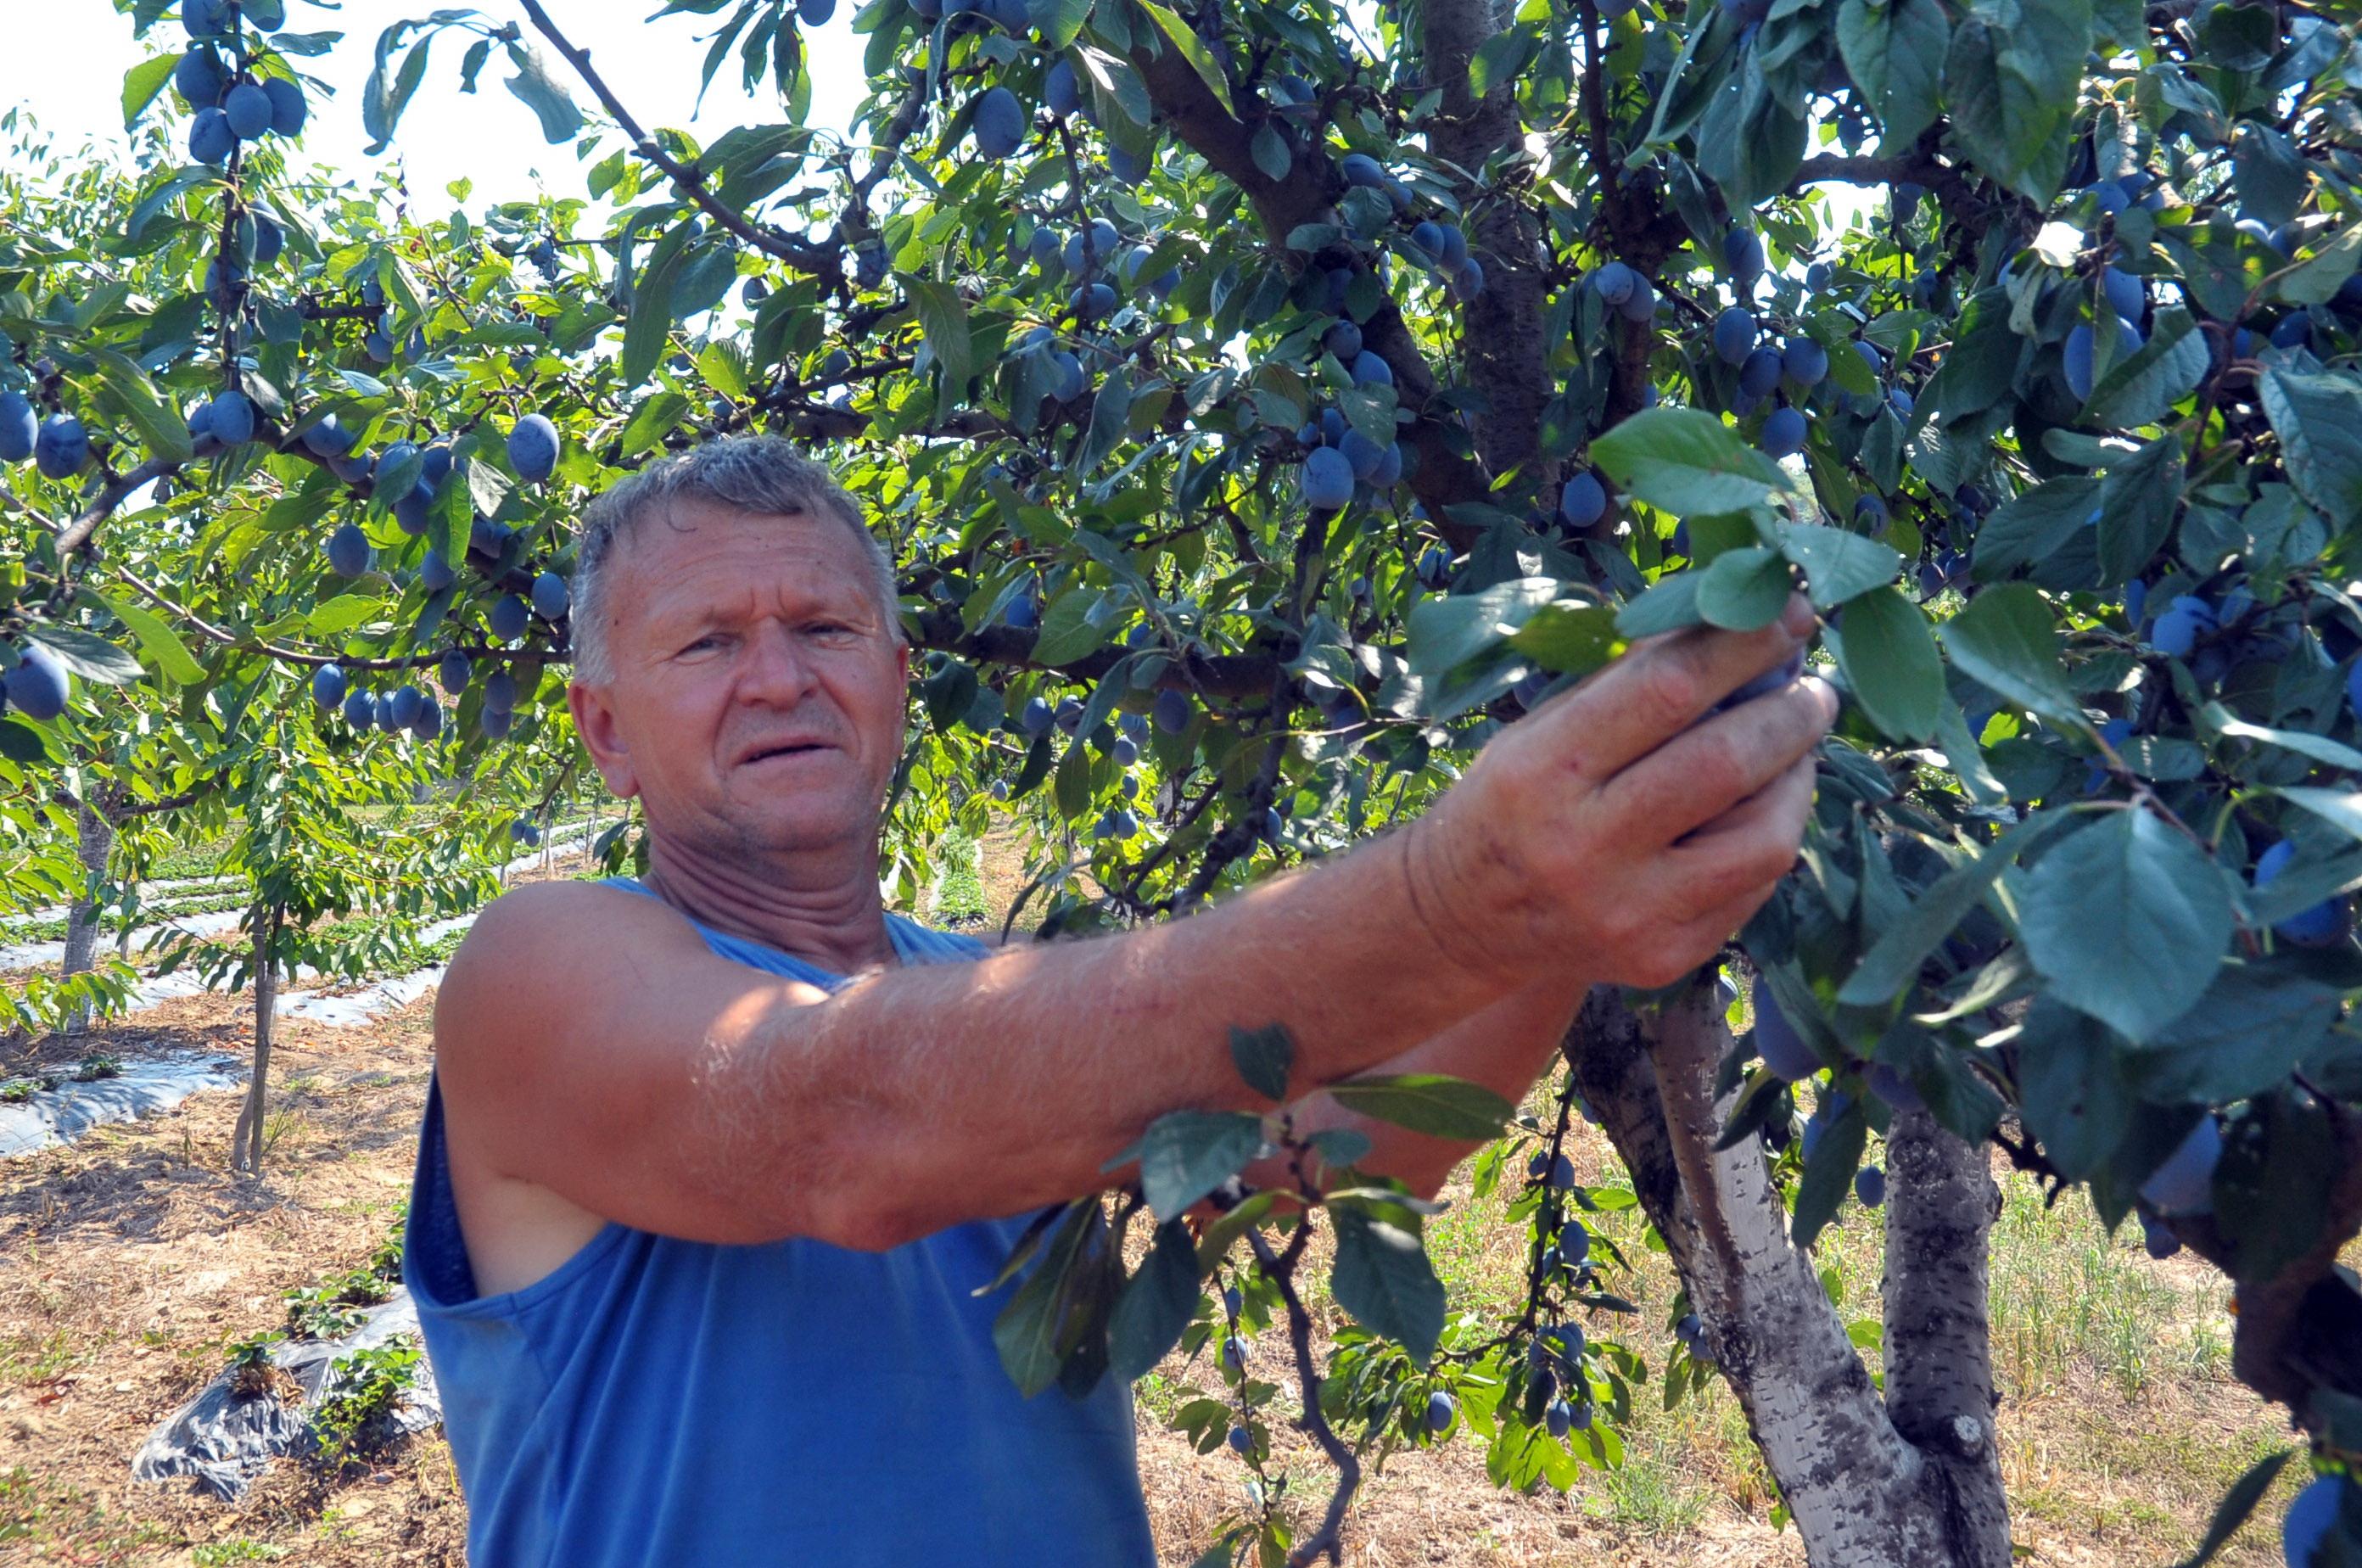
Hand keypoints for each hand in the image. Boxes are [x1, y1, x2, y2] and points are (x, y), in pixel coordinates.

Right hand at [1401, 594, 1835, 989]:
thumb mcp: (1539, 731)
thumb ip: (1628, 687)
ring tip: (1795, 749)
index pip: (1666, 691)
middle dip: (1789, 713)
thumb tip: (1739, 630)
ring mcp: (1630, 912)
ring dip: (1797, 779)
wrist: (1465, 919)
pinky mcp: (1664, 957)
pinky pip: (1753, 888)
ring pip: (1763, 838)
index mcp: (1544, 772)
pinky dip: (1770, 835)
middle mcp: (1585, 847)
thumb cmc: (1510, 803)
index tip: (1790, 612)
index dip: (1742, 645)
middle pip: (1726, 763)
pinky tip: (1761, 808)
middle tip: (1813, 689)